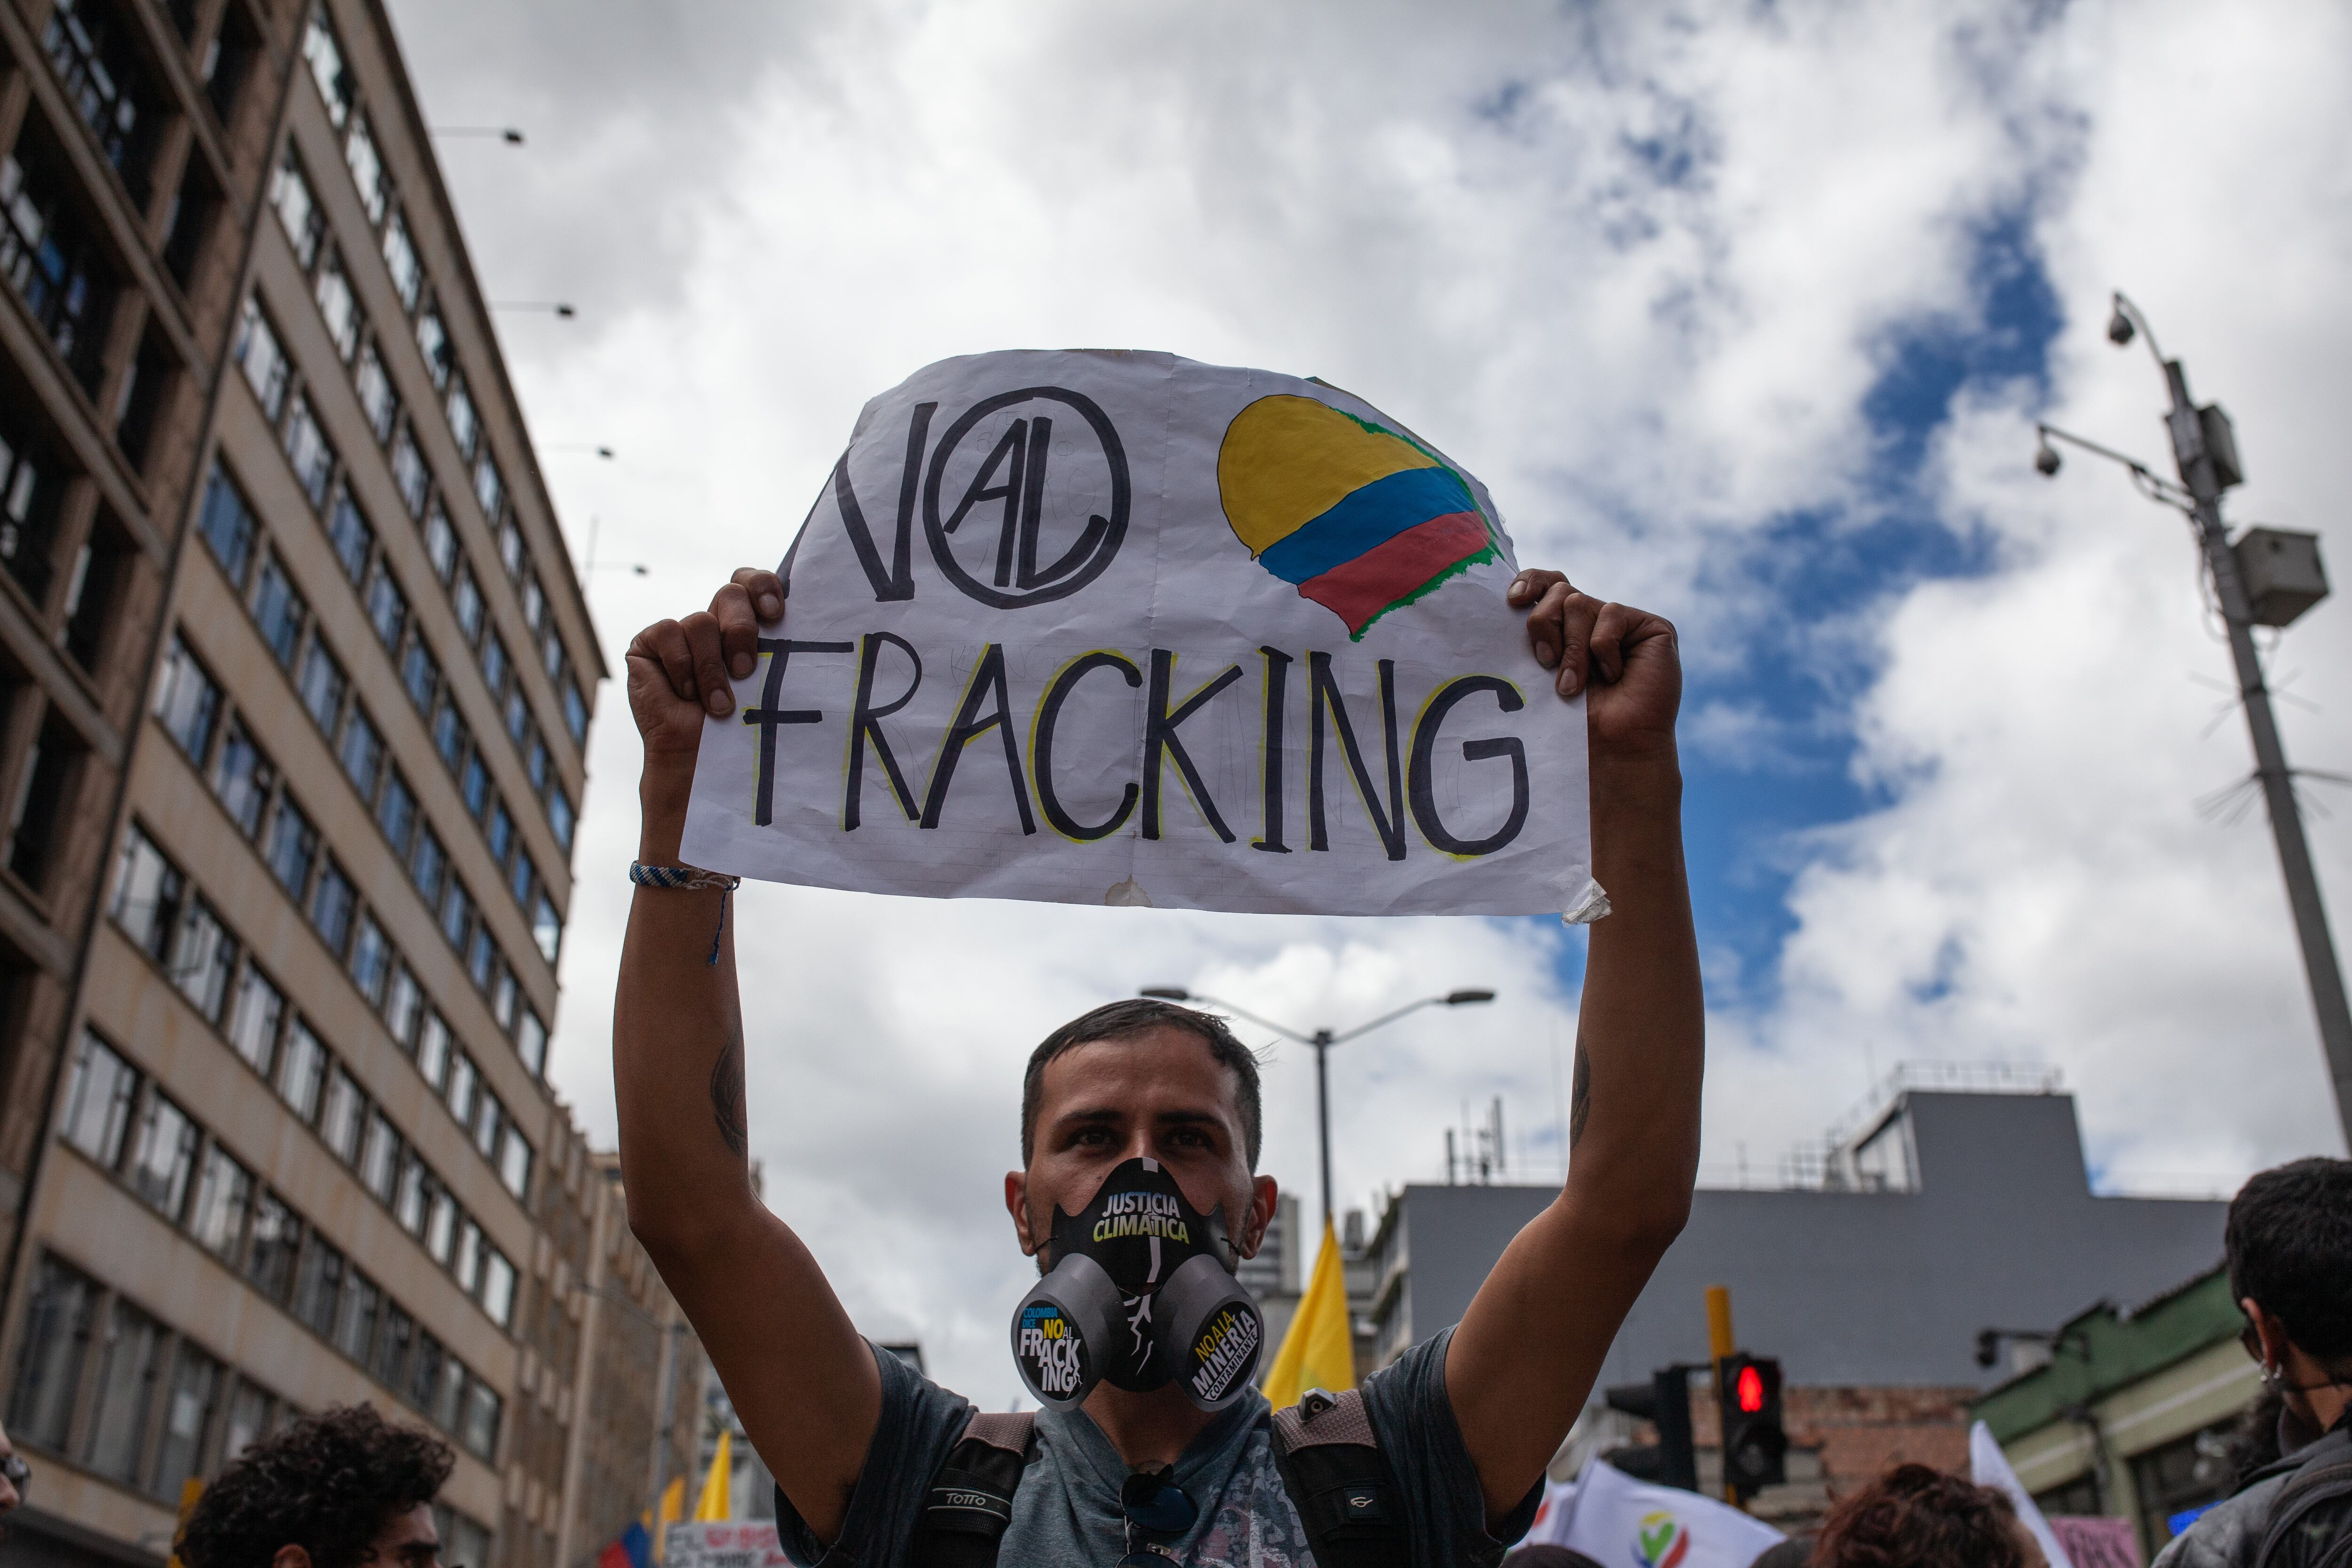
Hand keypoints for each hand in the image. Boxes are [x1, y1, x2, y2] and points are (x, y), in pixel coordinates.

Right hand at [625, 569, 785, 764]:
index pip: (752, 583)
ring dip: (711, 667)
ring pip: (701, 621)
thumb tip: (801, 622)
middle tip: (745, 671)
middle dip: (742, 631)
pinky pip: (669, 633)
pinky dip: (681, 667)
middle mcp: (714, 624)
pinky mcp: (648, 645)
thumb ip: (775, 650)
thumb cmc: (740, 728)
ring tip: (718, 706)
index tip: (776, 614)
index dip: (762, 587)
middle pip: (730, 594)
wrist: (701, 762)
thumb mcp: (766, 684)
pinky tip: (685, 694)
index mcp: (745, 626)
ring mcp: (680, 633)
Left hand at [1507, 569, 1679, 761]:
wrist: (1609, 747)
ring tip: (1574, 685)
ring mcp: (1623, 622)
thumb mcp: (1541, 671)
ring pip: (1579, 602)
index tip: (1513, 601)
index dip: (1530, 582)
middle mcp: (1595, 618)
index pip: (1547, 583)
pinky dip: (1603, 649)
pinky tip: (1614, 676)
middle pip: (1559, 590)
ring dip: (1571, 649)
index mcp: (1566, 624)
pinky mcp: (1652, 627)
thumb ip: (1535, 634)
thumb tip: (1513, 602)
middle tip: (1545, 663)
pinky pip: (1611, 614)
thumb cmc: (1571, 718)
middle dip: (1544, 625)